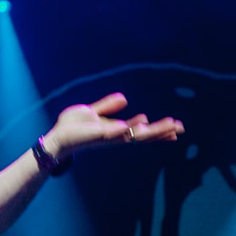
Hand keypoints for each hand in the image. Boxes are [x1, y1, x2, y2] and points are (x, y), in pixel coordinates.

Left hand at [42, 92, 183, 158]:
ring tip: (168, 128)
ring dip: (150, 132)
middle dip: (161, 131)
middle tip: (180, 129)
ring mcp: (107, 137)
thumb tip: (124, 99)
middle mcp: (115, 135)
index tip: (176, 127)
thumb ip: (107, 106)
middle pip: (142, 134)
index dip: (158, 129)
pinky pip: (113, 134)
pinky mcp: (97, 136)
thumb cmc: (72, 127)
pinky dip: (124, 131)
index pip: (141, 130)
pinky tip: (136, 127)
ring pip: (133, 135)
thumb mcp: (92, 112)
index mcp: (116, 130)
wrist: (56, 137)